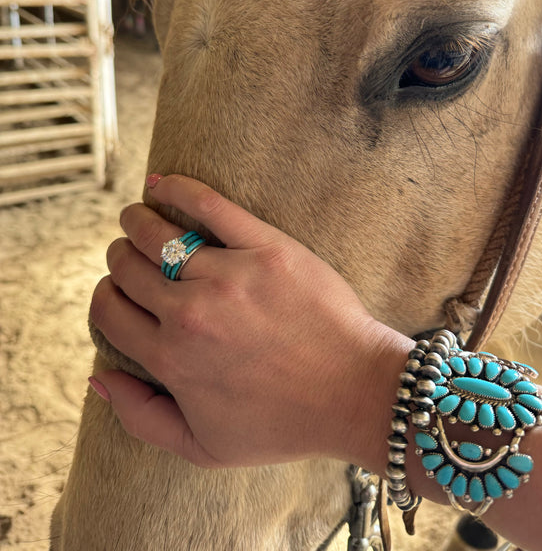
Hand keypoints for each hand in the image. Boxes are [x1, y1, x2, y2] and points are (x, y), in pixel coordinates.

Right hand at [89, 174, 408, 470]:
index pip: (108, 310)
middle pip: (127, 266)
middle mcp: (191, 315)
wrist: (355, 392)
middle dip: (120, 257)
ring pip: (157, 234)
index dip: (106, 296)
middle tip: (130, 253)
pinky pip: (208, 205)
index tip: (118, 290)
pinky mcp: (266, 248)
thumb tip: (97, 378)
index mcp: (171, 360)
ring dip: (137, 221)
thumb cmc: (284, 423)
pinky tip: (161, 183)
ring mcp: (229, 277)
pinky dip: (176, 188)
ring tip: (138, 216)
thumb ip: (141, 417)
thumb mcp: (204, 447)